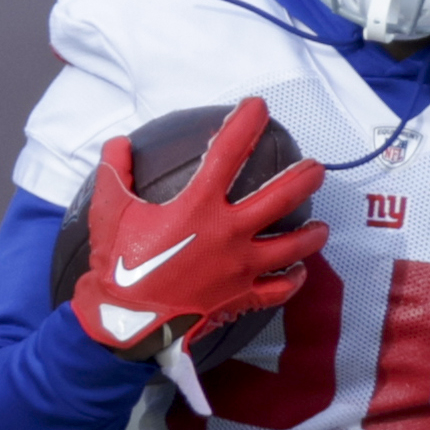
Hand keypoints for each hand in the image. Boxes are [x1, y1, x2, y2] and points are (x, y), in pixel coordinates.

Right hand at [68, 98, 328, 368]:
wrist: (127, 322)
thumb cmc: (117, 266)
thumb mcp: (109, 211)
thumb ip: (115, 172)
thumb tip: (119, 144)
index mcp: (198, 206)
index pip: (228, 153)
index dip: (245, 124)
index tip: (259, 107)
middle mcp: (229, 233)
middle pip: (281, 198)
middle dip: (304, 179)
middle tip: (316, 169)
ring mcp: (241, 267)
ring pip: (292, 247)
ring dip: (311, 235)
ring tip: (321, 227)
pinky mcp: (242, 297)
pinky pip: (278, 289)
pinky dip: (293, 280)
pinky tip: (299, 272)